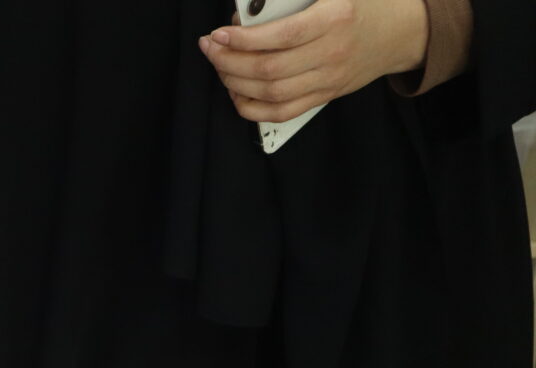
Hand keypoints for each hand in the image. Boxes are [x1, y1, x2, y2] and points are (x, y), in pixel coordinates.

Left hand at [199, 0, 428, 122]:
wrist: (402, 30)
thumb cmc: (363, 3)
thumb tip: (251, 6)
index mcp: (335, 18)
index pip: (281, 36)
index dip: (243, 39)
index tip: (218, 34)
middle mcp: (332, 53)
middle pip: (269, 68)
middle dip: (229, 61)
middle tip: (210, 49)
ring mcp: (329, 79)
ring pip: (272, 93)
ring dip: (235, 83)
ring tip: (219, 67)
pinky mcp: (326, 96)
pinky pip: (283, 112)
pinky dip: (253, 109)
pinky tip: (237, 94)